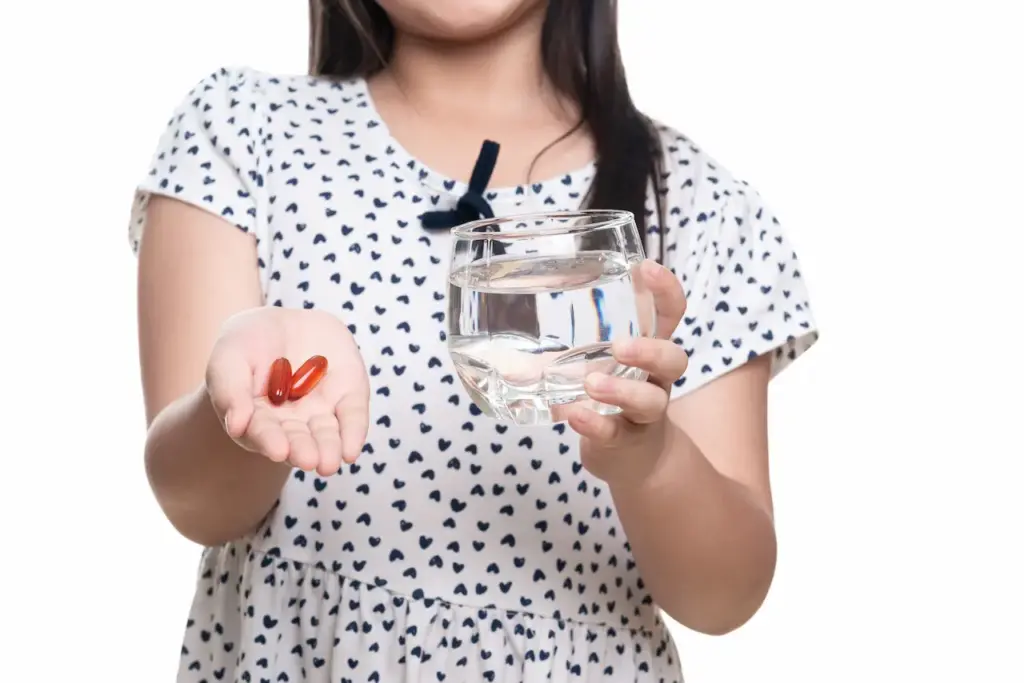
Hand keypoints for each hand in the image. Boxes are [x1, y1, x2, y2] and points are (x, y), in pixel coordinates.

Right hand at [205, 307, 368, 475]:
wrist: (282, 320)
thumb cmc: (246, 343)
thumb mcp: (229, 358)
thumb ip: (230, 390)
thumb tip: (236, 426)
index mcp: (257, 419)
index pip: (264, 433)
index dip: (270, 441)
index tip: (278, 450)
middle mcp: (291, 423)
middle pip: (298, 441)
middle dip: (303, 451)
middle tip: (309, 460)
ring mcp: (321, 411)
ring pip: (327, 435)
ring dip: (329, 449)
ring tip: (328, 463)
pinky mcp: (348, 396)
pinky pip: (353, 416)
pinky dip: (354, 433)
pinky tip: (351, 451)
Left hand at [568, 260, 688, 486]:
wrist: (631, 458)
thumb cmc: (607, 397)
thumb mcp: (589, 366)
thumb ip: (555, 352)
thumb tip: (502, 352)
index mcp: (649, 347)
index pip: (669, 312)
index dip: (664, 289)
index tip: (645, 267)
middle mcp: (655, 378)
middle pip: (674, 358)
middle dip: (650, 349)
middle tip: (618, 346)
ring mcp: (645, 412)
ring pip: (650, 400)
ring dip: (621, 390)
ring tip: (590, 384)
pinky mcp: (628, 440)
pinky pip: (616, 432)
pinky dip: (594, 423)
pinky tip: (573, 415)